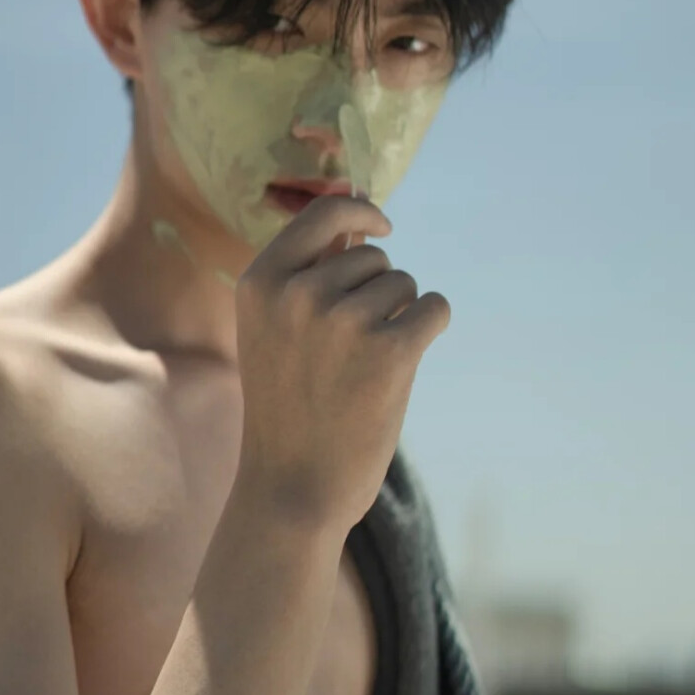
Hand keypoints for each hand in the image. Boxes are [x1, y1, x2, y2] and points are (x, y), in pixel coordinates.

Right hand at [235, 194, 450, 531]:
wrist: (293, 485)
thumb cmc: (288, 404)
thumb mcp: (273, 330)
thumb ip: (310, 273)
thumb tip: (361, 221)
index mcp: (261, 282)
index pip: (322, 212)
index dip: (359, 210)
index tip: (382, 226)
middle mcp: (297, 292)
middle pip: (372, 256)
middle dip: (375, 289)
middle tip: (349, 348)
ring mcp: (342, 320)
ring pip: (403, 284)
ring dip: (398, 315)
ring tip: (363, 366)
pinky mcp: (389, 350)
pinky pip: (433, 307)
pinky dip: (428, 326)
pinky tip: (402, 362)